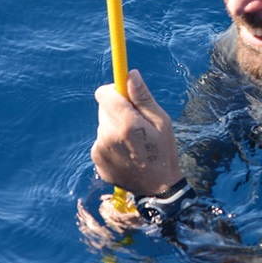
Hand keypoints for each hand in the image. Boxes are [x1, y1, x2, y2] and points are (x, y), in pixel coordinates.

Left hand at [90, 69, 183, 195]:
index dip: (114, 91)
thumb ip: (143, 97)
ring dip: (115, 128)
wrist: (158, 188)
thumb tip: (130, 74)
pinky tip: (127, 155)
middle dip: (118, 111)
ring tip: (134, 143)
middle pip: (104, 109)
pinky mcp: (97, 161)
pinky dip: (111, 144)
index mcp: (126, 124)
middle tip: (137, 124)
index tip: (124, 95)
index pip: (104, 94)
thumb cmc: (164, 152)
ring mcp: (100, 150)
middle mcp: (108, 135)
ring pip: (103, 126)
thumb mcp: (162, 122)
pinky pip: (101, 142)